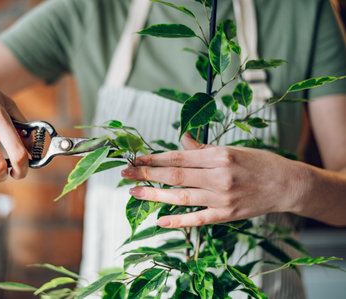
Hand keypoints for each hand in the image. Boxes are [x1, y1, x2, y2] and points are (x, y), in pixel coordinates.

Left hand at [121, 133, 305, 227]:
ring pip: (180, 197)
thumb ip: (203, 149)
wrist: (287, 185)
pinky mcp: (226, 215)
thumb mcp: (232, 149)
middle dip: (146, 173)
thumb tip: (180, 142)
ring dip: (154, 194)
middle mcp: (218, 177)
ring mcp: (221, 199)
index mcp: (219, 156)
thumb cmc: (259, 162)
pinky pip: (197, 219)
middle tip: (125, 173)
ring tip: (133, 192)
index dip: (153, 158)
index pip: (178, 157)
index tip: (135, 158)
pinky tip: (159, 220)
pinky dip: (177, 220)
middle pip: (174, 176)